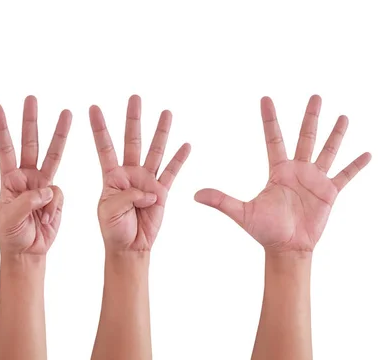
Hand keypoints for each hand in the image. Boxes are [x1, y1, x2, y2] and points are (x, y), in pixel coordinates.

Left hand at [0, 96, 71, 255]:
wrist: (27, 252)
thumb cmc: (10, 235)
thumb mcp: (8, 219)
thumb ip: (26, 202)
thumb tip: (48, 189)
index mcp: (8, 179)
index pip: (3, 148)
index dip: (0, 128)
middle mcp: (26, 177)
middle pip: (28, 143)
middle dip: (29, 120)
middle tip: (30, 98)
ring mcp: (42, 185)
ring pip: (52, 155)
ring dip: (59, 134)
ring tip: (66, 112)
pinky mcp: (56, 196)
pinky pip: (59, 195)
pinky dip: (53, 208)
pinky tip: (45, 220)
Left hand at [89, 95, 190, 251]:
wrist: (129, 247)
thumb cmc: (113, 229)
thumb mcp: (109, 210)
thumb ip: (127, 197)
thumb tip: (150, 191)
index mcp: (111, 176)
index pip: (104, 147)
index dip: (99, 128)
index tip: (93, 108)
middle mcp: (130, 173)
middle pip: (132, 140)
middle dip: (133, 119)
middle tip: (134, 97)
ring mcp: (146, 181)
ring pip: (154, 151)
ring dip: (160, 132)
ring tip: (166, 112)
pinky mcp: (161, 192)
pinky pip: (171, 172)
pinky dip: (179, 159)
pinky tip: (185, 145)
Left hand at [195, 95, 370, 252]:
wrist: (286, 248)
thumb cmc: (264, 230)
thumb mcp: (241, 213)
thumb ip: (221, 200)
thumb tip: (194, 194)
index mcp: (277, 170)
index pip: (273, 138)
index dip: (270, 118)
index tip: (265, 98)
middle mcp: (297, 170)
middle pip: (305, 137)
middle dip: (310, 117)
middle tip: (315, 96)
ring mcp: (315, 180)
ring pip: (327, 151)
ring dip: (336, 134)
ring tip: (343, 116)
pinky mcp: (330, 193)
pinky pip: (345, 175)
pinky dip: (356, 165)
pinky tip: (367, 152)